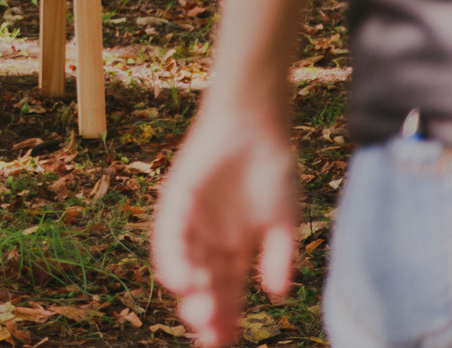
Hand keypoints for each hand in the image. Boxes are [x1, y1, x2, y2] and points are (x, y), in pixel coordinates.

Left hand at [152, 106, 300, 347]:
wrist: (258, 126)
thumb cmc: (273, 172)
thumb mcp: (283, 223)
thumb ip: (278, 257)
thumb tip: (275, 294)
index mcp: (233, 252)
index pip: (227, 294)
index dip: (226, 320)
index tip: (223, 345)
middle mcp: (207, 241)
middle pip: (203, 285)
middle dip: (205, 313)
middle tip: (208, 336)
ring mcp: (190, 221)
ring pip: (183, 264)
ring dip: (188, 290)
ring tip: (196, 314)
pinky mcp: (176, 199)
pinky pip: (169, 232)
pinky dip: (171, 256)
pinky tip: (178, 280)